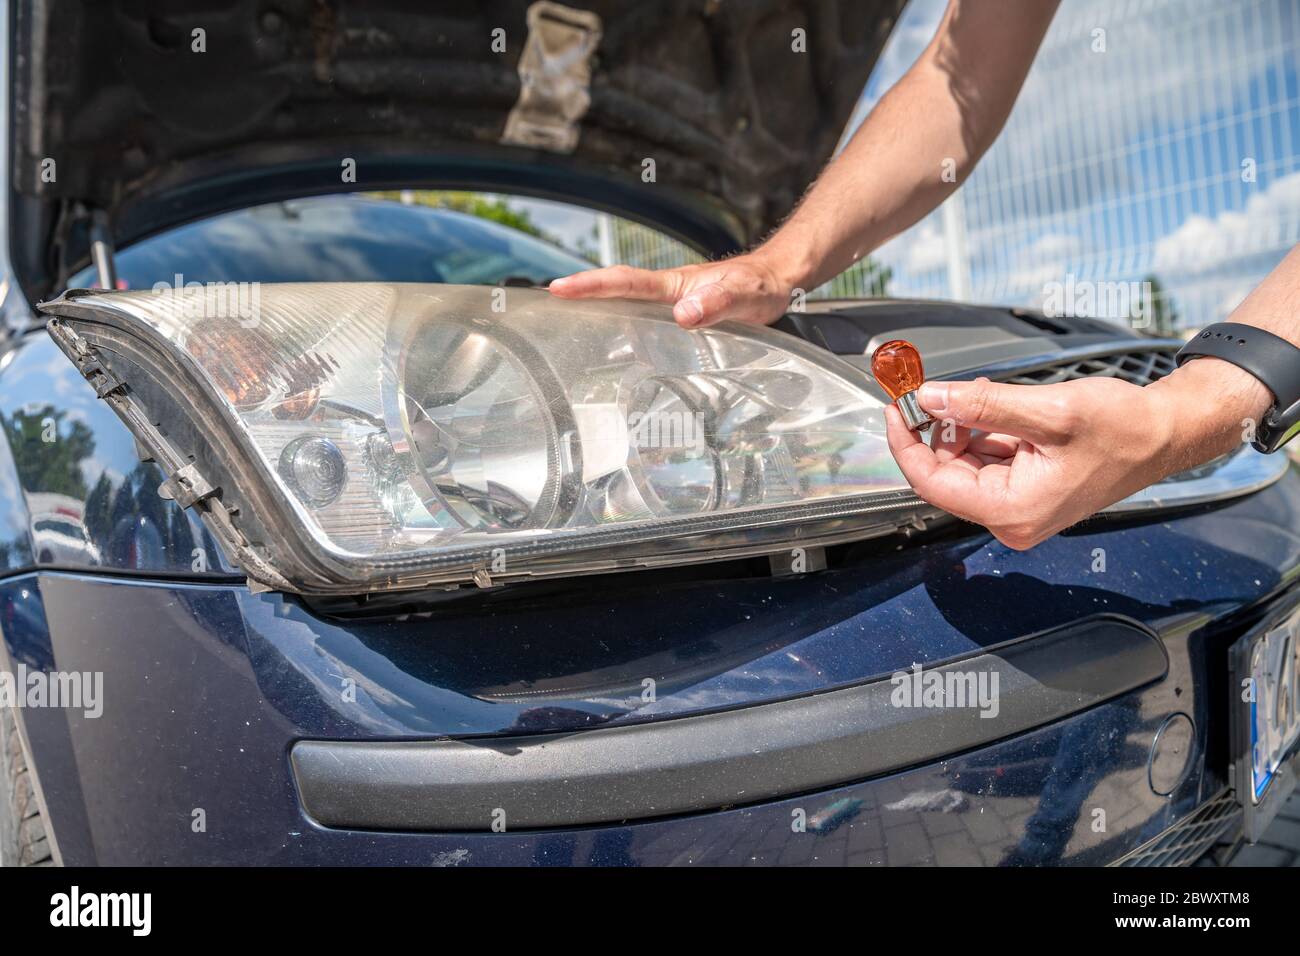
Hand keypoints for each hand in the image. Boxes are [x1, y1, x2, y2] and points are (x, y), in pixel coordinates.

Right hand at [548, 252, 796, 328]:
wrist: (779, 279)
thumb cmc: (762, 286)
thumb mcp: (745, 295)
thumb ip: (717, 302)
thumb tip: (683, 315)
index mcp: (675, 284)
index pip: (626, 283)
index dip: (591, 285)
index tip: (559, 288)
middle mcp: (668, 292)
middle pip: (616, 290)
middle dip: (581, 293)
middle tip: (546, 301)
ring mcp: (672, 303)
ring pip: (627, 303)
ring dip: (597, 308)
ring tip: (564, 323)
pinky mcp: (680, 314)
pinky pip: (643, 317)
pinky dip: (622, 323)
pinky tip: (614, 344)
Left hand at [884, 361, 1269, 549]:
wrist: (1165, 435)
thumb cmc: (1123, 429)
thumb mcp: (1049, 410)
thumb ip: (984, 406)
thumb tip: (931, 399)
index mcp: (1012, 511)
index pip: (932, 483)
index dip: (906, 444)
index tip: (895, 409)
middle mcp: (1010, 518)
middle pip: (944, 474)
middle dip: (935, 431)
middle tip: (929, 391)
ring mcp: (1017, 507)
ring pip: (963, 464)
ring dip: (960, 429)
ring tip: (978, 396)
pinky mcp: (1024, 491)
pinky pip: (985, 461)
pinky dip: (980, 432)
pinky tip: (992, 408)